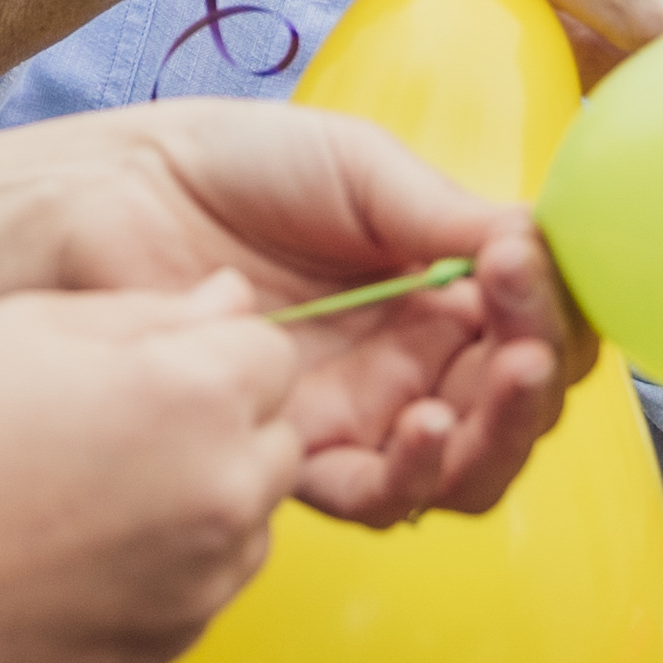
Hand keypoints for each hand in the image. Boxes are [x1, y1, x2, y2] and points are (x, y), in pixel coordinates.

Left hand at [0, 106, 584, 525]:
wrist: (114, 200)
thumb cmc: (231, 167)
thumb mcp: (362, 167)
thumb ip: (451, 217)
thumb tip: (545, 251)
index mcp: (438, 284)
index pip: (532, 326)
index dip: (549, 313)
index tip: (520, 268)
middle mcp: (411, 357)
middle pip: (514, 411)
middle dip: (531, 388)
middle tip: (519, 352)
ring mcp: (359, 411)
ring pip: (464, 468)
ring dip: (492, 440)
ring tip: (476, 395)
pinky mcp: (299, 453)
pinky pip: (380, 496)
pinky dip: (415, 474)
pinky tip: (416, 427)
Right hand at [0, 280, 304, 662]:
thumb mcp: (34, 325)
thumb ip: (154, 310)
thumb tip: (230, 301)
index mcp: (195, 395)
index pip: (276, 354)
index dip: (216, 349)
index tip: (158, 361)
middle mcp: (222, 491)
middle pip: (278, 435)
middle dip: (224, 421)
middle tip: (123, 421)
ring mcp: (204, 579)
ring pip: (253, 514)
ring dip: (208, 491)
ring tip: (100, 485)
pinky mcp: (176, 640)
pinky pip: (210, 580)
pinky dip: (175, 558)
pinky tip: (90, 539)